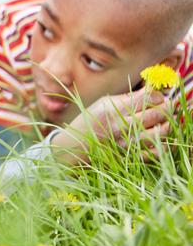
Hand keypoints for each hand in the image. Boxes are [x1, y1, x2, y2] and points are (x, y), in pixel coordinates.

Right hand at [51, 89, 168, 164]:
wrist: (78, 143)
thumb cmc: (93, 119)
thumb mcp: (105, 102)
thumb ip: (128, 97)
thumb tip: (151, 89)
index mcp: (114, 109)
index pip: (147, 98)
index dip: (158, 95)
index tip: (158, 95)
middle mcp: (122, 126)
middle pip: (156, 114)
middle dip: (166, 107)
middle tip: (168, 105)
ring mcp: (127, 142)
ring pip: (159, 133)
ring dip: (166, 125)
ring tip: (165, 120)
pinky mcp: (130, 156)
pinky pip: (155, 151)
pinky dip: (161, 143)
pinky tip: (158, 136)